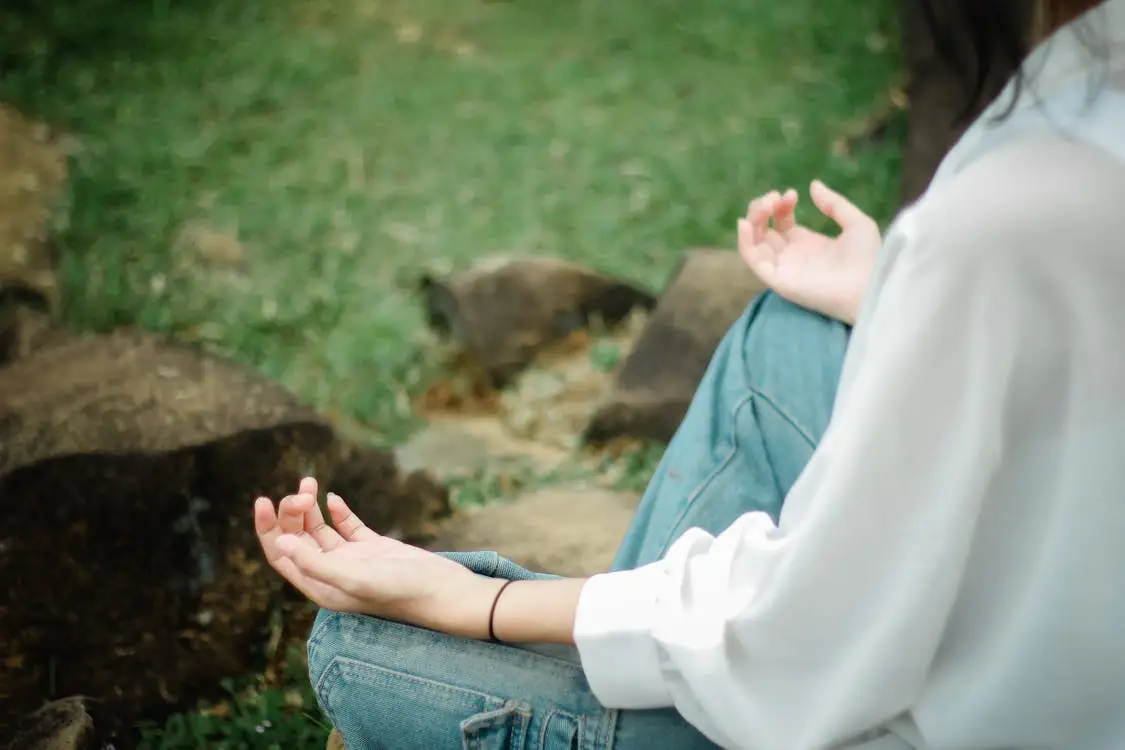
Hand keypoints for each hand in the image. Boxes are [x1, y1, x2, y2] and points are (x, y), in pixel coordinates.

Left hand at [254, 477, 503, 638]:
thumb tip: (283, 542)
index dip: (269, 530)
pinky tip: (333, 498)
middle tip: (303, 491)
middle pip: (299, 539)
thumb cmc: (400, 590)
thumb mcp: (353, 577)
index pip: (282, 556)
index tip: (263, 501)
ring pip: (321, 530)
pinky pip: (347, 527)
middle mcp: (333, 574)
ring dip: (311, 508)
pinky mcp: (374, 548)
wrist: (444, 590)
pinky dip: (338, 512)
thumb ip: (316, 562)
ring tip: (310, 483)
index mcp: (321, 587)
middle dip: (294, 513)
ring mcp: (354, 560)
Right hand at [738, 180, 880, 324]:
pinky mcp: (778, 280)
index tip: (792, 193)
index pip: (781, 222)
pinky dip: (744, 241)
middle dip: (762, 208)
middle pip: (763, 230)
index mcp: (808, 244)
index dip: (780, 205)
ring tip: (765, 204)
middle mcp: (791, 256)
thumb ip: (834, 203)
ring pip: (754, 242)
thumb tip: (813, 185)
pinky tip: (746, 222)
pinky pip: (753, 261)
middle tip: (773, 197)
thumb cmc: (868, 260)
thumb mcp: (856, 223)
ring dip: (753, 219)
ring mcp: (783, 268)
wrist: (869, 288)